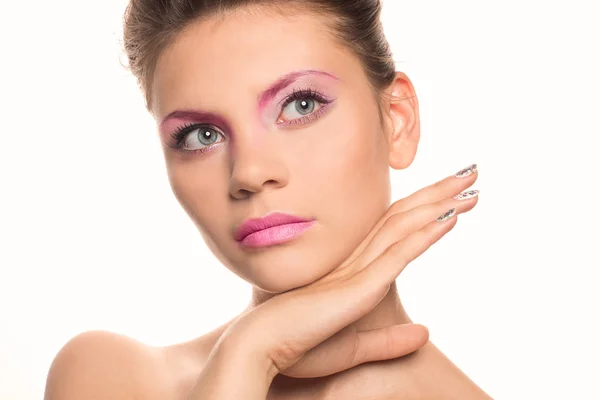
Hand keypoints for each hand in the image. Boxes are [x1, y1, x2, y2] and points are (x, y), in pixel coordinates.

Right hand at [222, 165, 478, 379]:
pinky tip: (451, 215)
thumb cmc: (298, 345)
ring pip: (405, 225)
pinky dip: (426, 233)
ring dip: (440, 201)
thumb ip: (388, 341)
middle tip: (469, 172)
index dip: (426, 207)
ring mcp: (359, 268)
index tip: (455, 196)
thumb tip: (424, 333)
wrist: (262, 346)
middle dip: (439, 192)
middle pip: (405, 216)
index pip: (397, 228)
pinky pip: (400, 253)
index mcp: (355, 268)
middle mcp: (358, 259)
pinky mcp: (360, 285)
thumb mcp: (355, 347)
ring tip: (470, 181)